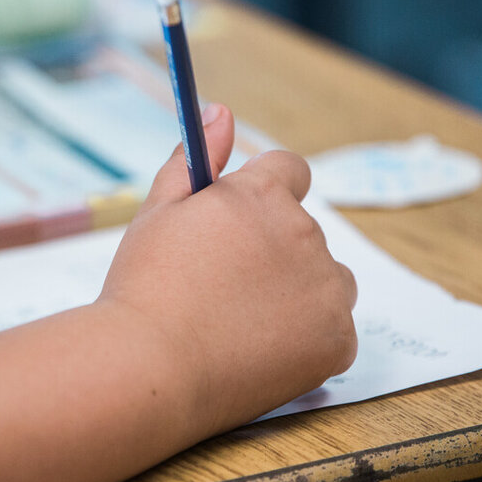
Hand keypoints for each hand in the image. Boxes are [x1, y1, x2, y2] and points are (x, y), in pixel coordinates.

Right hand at [99, 104, 357, 435]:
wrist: (150, 368)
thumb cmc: (144, 288)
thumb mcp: (157, 212)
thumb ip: (195, 158)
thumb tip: (222, 112)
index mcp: (262, 195)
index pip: (291, 171)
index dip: (264, 196)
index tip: (240, 226)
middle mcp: (305, 233)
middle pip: (304, 231)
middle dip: (273, 250)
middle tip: (220, 288)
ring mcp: (327, 289)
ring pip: (325, 280)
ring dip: (298, 291)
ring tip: (239, 322)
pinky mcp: (337, 341)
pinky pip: (334, 329)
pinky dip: (307, 339)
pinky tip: (259, 351)